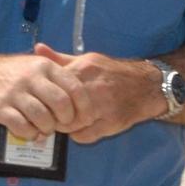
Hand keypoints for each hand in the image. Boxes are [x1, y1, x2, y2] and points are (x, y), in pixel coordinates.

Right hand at [0, 52, 93, 140]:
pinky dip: (30, 134)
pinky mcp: (0, 108)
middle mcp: (31, 77)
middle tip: (64, 124)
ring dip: (48, 129)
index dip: (84, 106)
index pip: (73, 87)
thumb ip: (60, 76)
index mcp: (45, 66)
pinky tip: (31, 132)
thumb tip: (84, 98)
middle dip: (67, 119)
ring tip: (46, 129)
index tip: (87, 117)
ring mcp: (15, 92)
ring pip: (42, 117)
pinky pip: (22, 127)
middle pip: (60, 103)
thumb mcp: (38, 64)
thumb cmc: (15, 73)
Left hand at [33, 43, 161, 142]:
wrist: (146, 85)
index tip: (47, 101)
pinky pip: (84, 136)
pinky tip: (82, 128)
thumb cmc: (111, 73)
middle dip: (55, 114)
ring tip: (69, 121)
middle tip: (56, 115)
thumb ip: (61, 59)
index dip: (47, 98)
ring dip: (66, 126)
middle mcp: (92, 87)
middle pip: (60, 108)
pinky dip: (79, 135)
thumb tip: (38, 49)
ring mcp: (103, 106)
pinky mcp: (110, 123)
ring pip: (70, 124)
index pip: (52, 89)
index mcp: (83, 69)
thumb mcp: (87, 61)